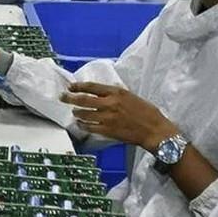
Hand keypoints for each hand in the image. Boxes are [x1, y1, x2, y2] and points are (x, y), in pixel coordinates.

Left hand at [60, 82, 176, 151]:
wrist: (154, 130)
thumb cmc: (147, 113)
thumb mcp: (132, 96)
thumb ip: (117, 94)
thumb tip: (105, 91)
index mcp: (117, 93)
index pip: (92, 87)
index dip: (79, 86)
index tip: (71, 86)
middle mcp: (110, 104)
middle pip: (84, 100)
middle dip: (70, 98)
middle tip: (63, 97)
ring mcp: (107, 118)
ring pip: (84, 114)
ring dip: (76, 112)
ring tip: (74, 112)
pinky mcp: (108, 130)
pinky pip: (90, 127)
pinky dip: (83, 125)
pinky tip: (81, 123)